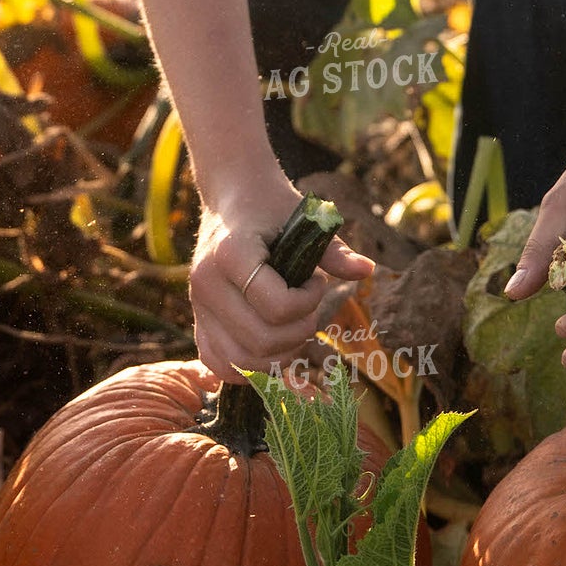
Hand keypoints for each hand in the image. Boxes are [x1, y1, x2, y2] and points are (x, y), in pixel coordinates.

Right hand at [191, 169, 376, 384]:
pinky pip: (217, 363)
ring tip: (293, 325)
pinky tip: (270, 347)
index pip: (278, 307)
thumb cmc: (273, 207)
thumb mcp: (306, 220)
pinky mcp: (198, 319)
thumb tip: (367, 270)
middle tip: (310, 307)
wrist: (233, 197)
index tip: (316, 280)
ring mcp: (198, 305)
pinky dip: (246, 367)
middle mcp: (206, 283)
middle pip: (260, 341)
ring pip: (240, 362)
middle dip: (299, 331)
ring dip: (278, 354)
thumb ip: (334, 251)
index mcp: (230, 253)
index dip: (310, 301)